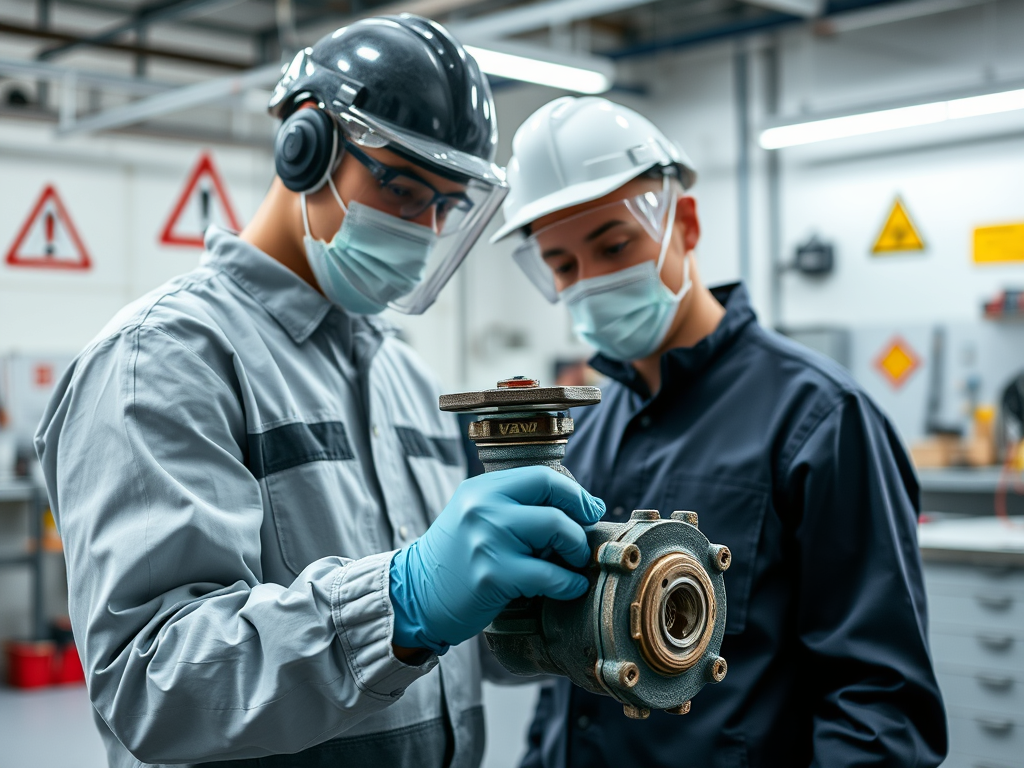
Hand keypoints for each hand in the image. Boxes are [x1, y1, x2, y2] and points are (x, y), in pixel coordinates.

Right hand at [389, 466, 604, 652]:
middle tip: (581, 546)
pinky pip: (549, 574)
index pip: (541, 477)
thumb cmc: (458, 558)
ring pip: (555, 531)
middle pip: (553, 502)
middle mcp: (483, 507)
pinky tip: (570, 587)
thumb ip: (517, 506)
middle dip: (578, 524)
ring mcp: (486, 539)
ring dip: (576, 550)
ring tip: (574, 564)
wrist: (417, 594)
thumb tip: (583, 507)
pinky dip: (568, 582)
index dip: (574, 494)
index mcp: (482, 489)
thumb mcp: (478, 516)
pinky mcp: (492, 574)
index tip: (590, 510)